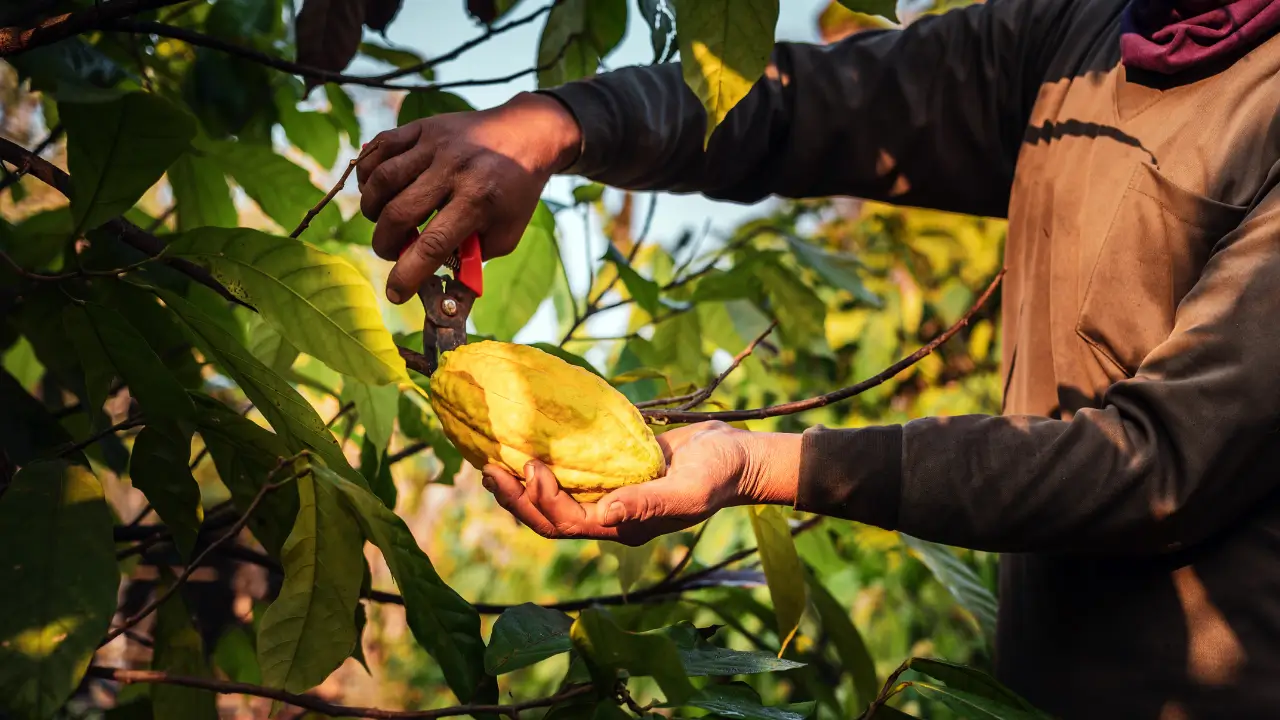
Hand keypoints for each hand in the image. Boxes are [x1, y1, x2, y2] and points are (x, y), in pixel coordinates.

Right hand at [355, 91, 580, 303]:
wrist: (526, 134)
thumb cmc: (514, 193)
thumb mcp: (505, 234)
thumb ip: (471, 259)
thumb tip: (436, 285)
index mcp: (478, 200)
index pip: (432, 245)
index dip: (407, 274)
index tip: (395, 293)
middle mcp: (453, 170)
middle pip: (399, 214)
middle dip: (385, 244)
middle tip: (392, 252)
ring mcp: (435, 145)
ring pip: (382, 180)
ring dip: (373, 210)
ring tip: (383, 221)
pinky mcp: (422, 127)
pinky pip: (379, 148)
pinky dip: (368, 173)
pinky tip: (376, 189)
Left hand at [480, 422, 801, 545]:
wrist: (737, 455)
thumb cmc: (717, 476)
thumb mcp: (687, 492)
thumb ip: (647, 505)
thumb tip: (603, 514)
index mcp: (621, 528)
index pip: (566, 523)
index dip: (540, 501)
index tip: (529, 466)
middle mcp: (609, 517)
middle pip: (549, 518)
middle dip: (515, 498)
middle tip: (488, 469)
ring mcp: (609, 495)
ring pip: (553, 498)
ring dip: (521, 484)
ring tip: (493, 460)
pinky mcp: (612, 470)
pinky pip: (570, 472)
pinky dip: (545, 461)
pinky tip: (528, 441)